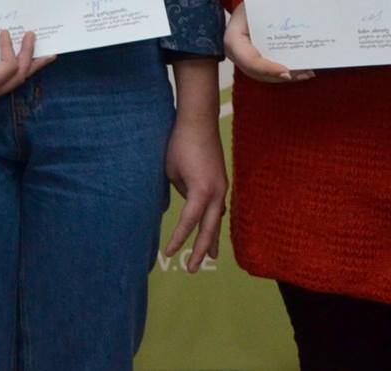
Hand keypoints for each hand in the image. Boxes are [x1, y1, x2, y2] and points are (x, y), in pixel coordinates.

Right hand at [0, 11, 52, 106]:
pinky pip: (6, 79)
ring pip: (16, 81)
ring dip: (31, 65)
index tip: (4, 31)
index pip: (8, 69)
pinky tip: (27, 56)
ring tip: (48, 53)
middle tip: (34, 35)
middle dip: (31, 57)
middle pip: (18, 77)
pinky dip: (19, 67)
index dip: (11, 49)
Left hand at [161, 112, 227, 272]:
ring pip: (217, 219)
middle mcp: (216, 193)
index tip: (169, 254)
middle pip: (209, 229)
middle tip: (193, 269)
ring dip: (212, 238)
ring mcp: (221, 187)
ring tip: (211, 257)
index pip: (189, 223)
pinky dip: (215, 220)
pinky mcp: (221, 180)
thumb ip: (180, 192)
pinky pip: (218, 206)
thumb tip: (187, 203)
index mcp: (201, 192)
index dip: (178, 240)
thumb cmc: (180, 144)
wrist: (199, 121)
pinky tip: (213, 226)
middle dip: (202, 250)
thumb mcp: (171, 172)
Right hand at [223, 2, 311, 82]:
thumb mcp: (260, 5)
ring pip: (263, 75)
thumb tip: (295, 30)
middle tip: (302, 74)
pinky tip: (299, 72)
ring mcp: (242, 58)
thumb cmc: (255, 2)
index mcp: (233, 38)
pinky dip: (282, 73)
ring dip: (284, 77)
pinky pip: (266, 71)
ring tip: (305, 73)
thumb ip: (273, 18)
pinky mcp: (251, 59)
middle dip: (280, 75)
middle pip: (258, 72)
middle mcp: (235, 53)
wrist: (249, 2)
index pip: (250, 60)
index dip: (268, 68)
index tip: (287, 71)